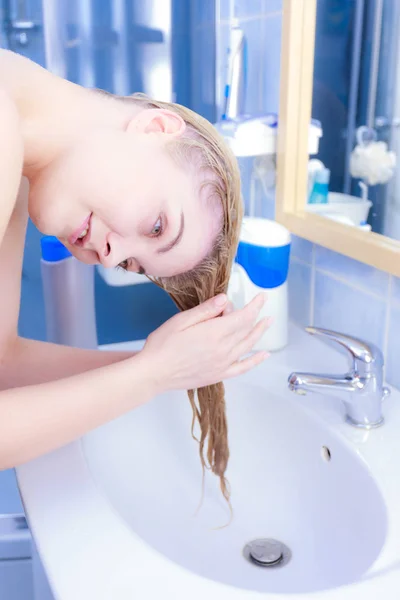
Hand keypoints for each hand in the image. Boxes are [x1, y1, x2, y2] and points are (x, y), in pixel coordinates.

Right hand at [141, 293, 269, 392]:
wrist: (154, 373)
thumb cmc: (162, 345)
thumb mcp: (181, 321)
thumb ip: (205, 310)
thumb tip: (225, 300)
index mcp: (214, 333)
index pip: (242, 317)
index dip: (254, 305)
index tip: (261, 297)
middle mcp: (223, 349)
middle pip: (246, 329)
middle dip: (255, 315)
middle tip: (261, 304)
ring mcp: (223, 364)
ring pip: (248, 345)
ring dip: (259, 333)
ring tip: (267, 323)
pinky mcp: (219, 375)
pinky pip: (243, 367)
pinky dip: (256, 360)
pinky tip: (264, 355)